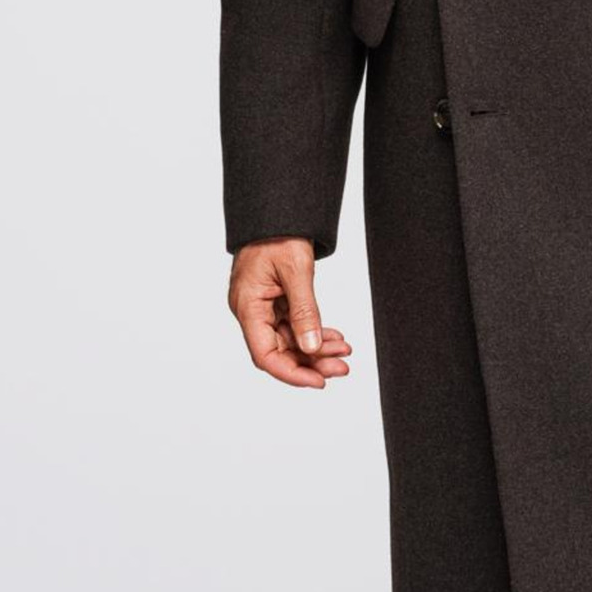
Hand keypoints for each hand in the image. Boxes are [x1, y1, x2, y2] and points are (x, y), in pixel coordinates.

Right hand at [227, 237, 353, 389]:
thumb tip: (311, 346)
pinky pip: (293, 324)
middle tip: (342, 366)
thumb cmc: (278, 233)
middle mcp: (251, 311)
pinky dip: (313, 332)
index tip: (318, 381)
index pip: (265, 355)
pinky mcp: (274, 300)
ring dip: (316, 348)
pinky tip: (334, 337)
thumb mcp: (296, 270)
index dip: (292, 373)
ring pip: (289, 340)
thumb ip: (304, 311)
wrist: (277, 210)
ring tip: (344, 351)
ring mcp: (262, 306)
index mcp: (247, 306)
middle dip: (311, 361)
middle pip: (279, 351)